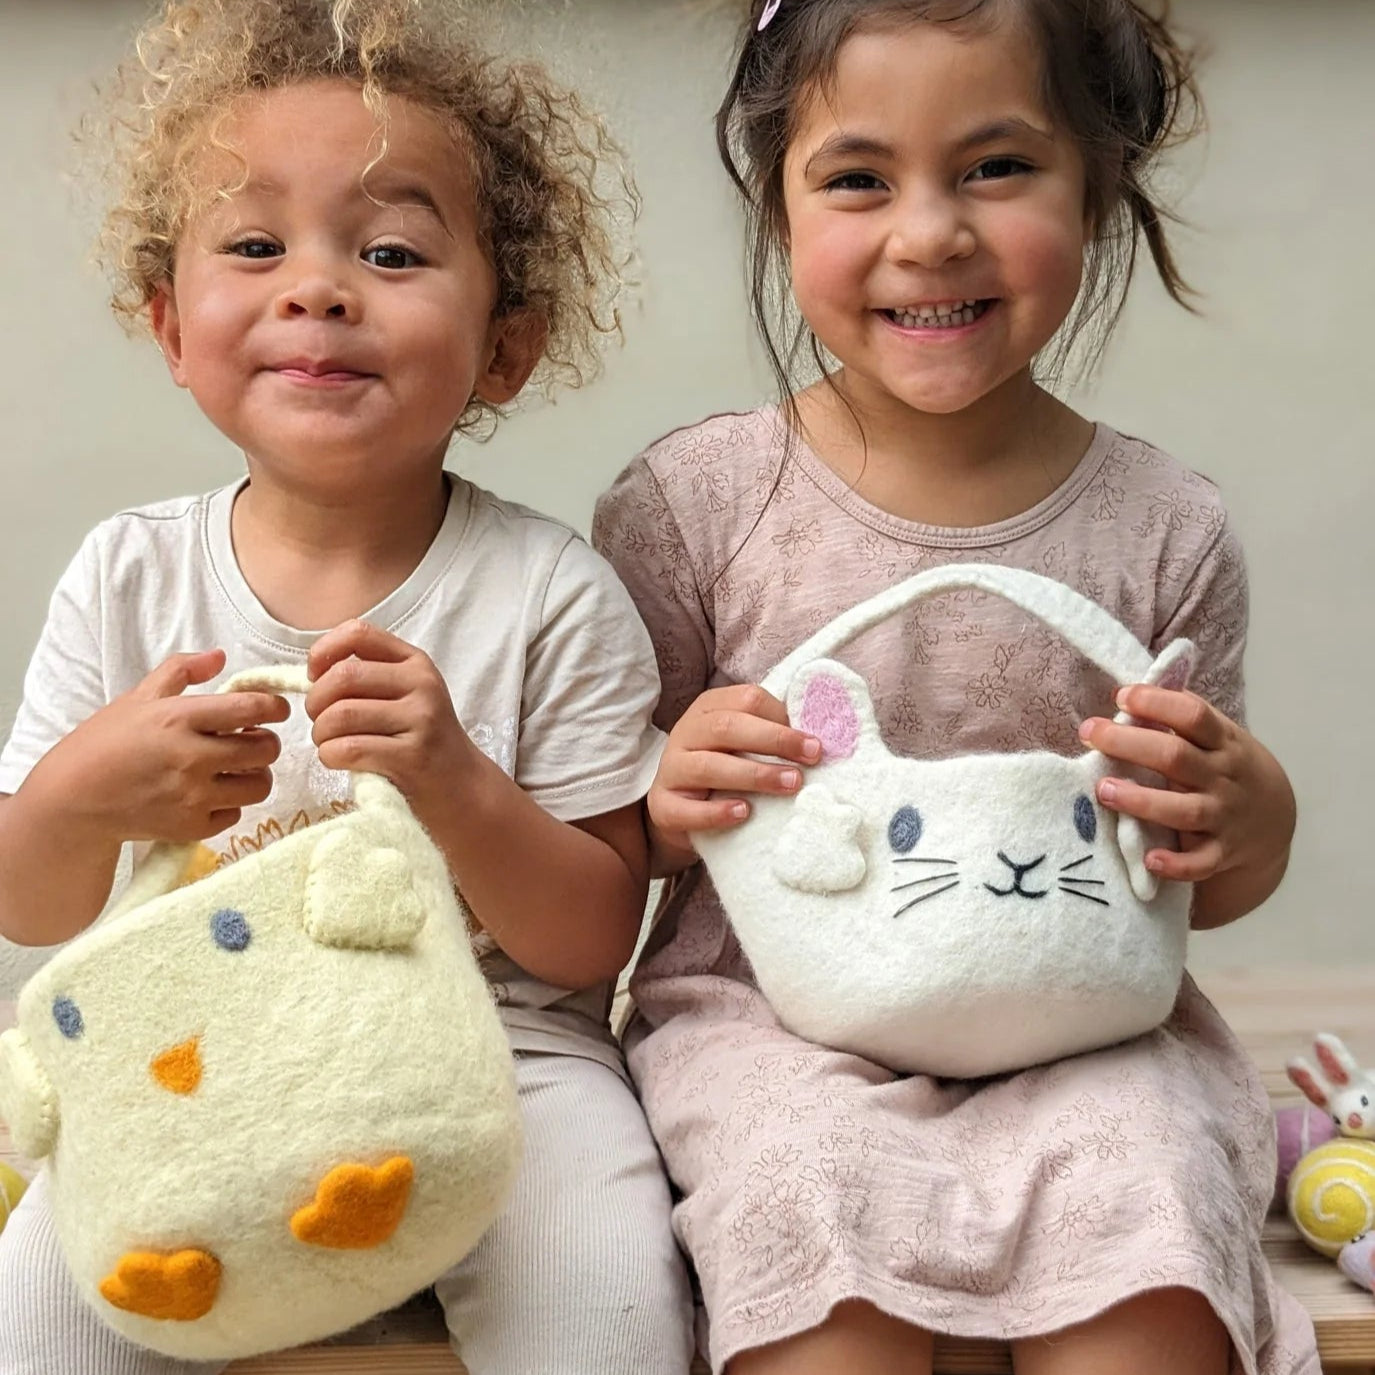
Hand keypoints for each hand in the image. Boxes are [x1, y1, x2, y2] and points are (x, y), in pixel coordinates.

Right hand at [28, 649, 287, 844]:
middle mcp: (191, 757)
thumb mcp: (138, 697)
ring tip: (235, 768)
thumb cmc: (105, 743)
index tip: (273, 710)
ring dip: (255, 774)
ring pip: (260, 785)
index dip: (274, 707)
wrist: (72, 801)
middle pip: (267, 749)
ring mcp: (193, 796)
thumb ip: (181, 671)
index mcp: (180, 718)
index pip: (253, 708)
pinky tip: (209, 793)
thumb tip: (219, 656)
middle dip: (266, 741)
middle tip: (250, 740)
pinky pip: (236, 814)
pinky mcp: (192, 827)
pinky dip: (229, 804)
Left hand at [306, 620, 474, 820]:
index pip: (358, 634)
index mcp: (415, 663)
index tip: (314, 677)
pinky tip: (340, 761)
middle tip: (321, 722)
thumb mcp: (407, 695)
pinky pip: (347, 749)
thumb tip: (312, 671)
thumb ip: (369, 676)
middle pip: (342, 677)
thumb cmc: (421, 739)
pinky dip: (330, 757)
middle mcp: (422, 684)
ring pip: (340, 715)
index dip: (323, 651)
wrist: (462, 785)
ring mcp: (420, 720)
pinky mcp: (412, 757)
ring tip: (330, 744)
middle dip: (315, 703)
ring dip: (321, 734)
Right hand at [649, 684, 820, 861]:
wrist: (679, 811)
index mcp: (709, 709)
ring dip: (754, 774)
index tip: (815, 743)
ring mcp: (671, 768)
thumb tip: (817, 743)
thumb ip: (771, 736)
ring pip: (709, 766)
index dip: (782, 718)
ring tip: (790, 785)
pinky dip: (716, 812)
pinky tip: (744, 813)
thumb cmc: (725, 771)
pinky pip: (686, 809)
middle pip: (727, 727)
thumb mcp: (744, 746)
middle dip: (775, 740)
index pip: (746, 699)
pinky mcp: (663, 805)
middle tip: (811, 758)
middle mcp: (686, 733)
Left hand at [1078, 685, 1295, 885]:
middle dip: (1130, 744)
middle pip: (1177, 758)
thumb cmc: (1226, 768)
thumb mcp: (1218, 737)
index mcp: (1223, 742)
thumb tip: (1129, 694)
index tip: (1121, 696)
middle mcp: (1223, 778)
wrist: (1273, 822)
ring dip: (1142, 801)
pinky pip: (1199, 862)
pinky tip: (1150, 860)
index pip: (1194, 715)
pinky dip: (1177, 864)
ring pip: (1184, 810)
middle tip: (1090, 733)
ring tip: (1104, 790)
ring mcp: (1223, 817)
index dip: (1157, 703)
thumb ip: (1182, 718)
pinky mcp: (1221, 854)